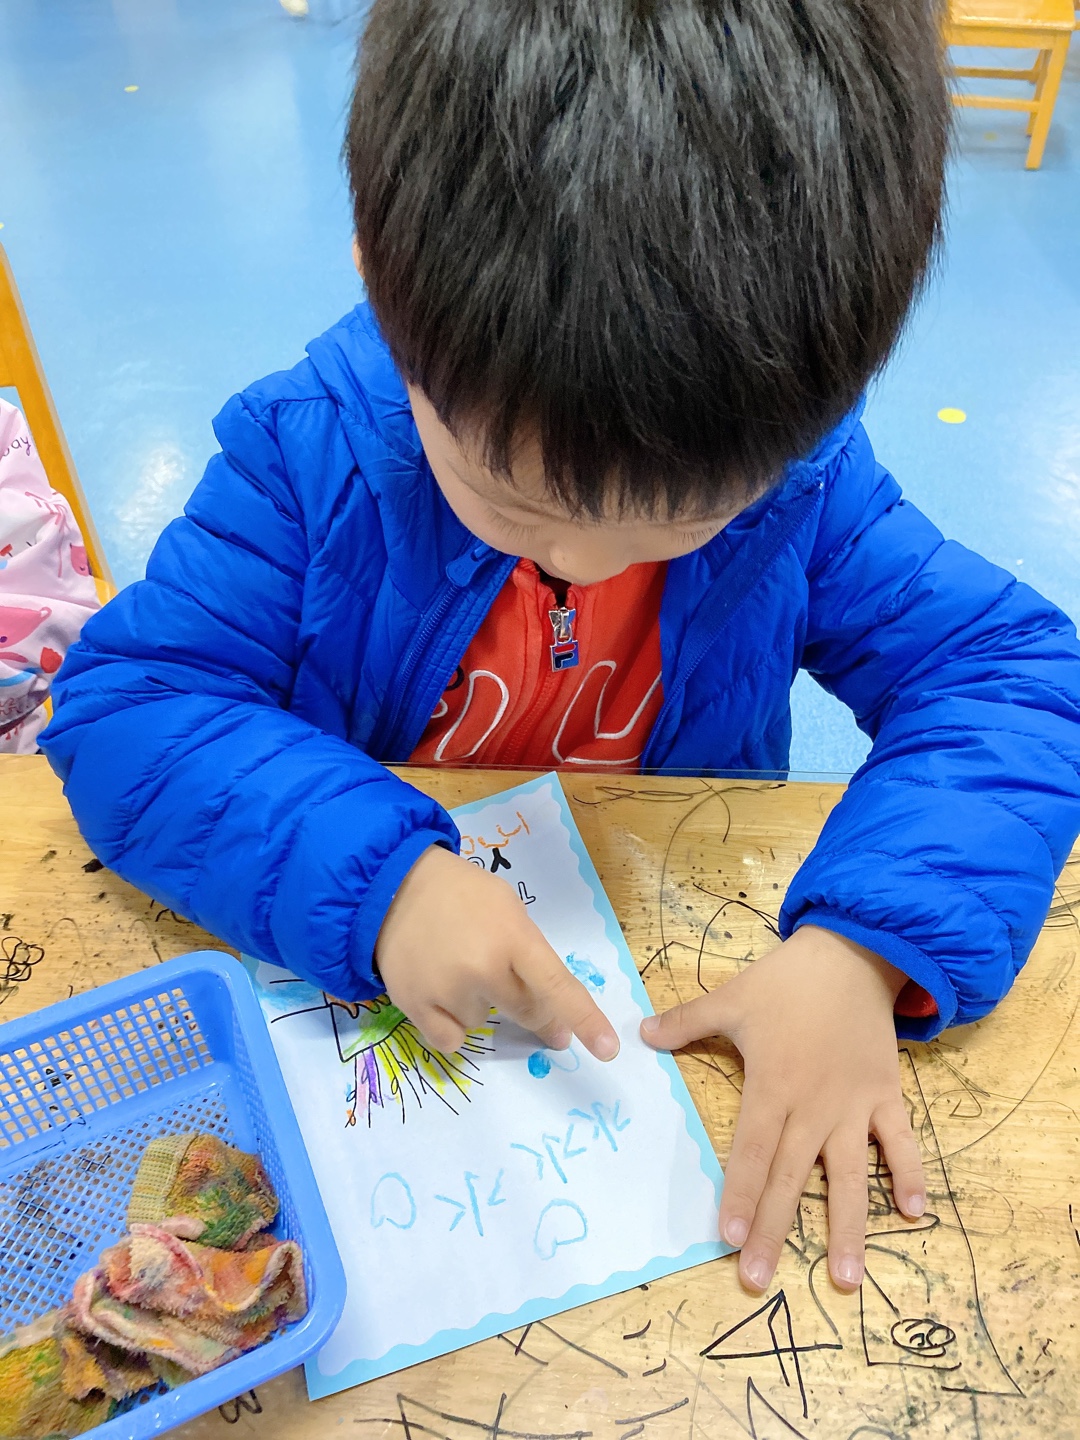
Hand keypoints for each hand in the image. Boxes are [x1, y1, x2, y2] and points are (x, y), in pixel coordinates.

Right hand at [376, 844, 619, 1061]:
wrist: (392, 886)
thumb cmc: (461, 893)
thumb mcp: (507, 908)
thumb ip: (529, 954)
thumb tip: (550, 1010)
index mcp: (513, 938)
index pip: (557, 986)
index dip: (585, 1020)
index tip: (607, 1049)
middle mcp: (483, 968)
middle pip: (525, 1013)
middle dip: (534, 1012)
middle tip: (519, 993)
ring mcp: (447, 990)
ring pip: (483, 1023)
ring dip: (479, 1004)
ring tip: (456, 965)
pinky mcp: (414, 1006)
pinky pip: (451, 1041)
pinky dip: (451, 1025)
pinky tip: (440, 992)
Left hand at [640, 925, 925, 1292]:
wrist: (852, 953)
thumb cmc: (786, 981)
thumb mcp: (730, 997)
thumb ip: (685, 1022)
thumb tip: (640, 1034)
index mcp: (772, 1086)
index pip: (751, 1151)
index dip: (739, 1193)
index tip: (727, 1236)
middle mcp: (813, 1106)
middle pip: (790, 1177)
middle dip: (773, 1229)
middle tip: (759, 1279)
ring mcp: (853, 1105)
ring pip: (849, 1175)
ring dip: (848, 1227)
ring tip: (846, 1277)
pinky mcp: (886, 1095)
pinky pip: (900, 1141)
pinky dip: (908, 1174)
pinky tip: (915, 1214)